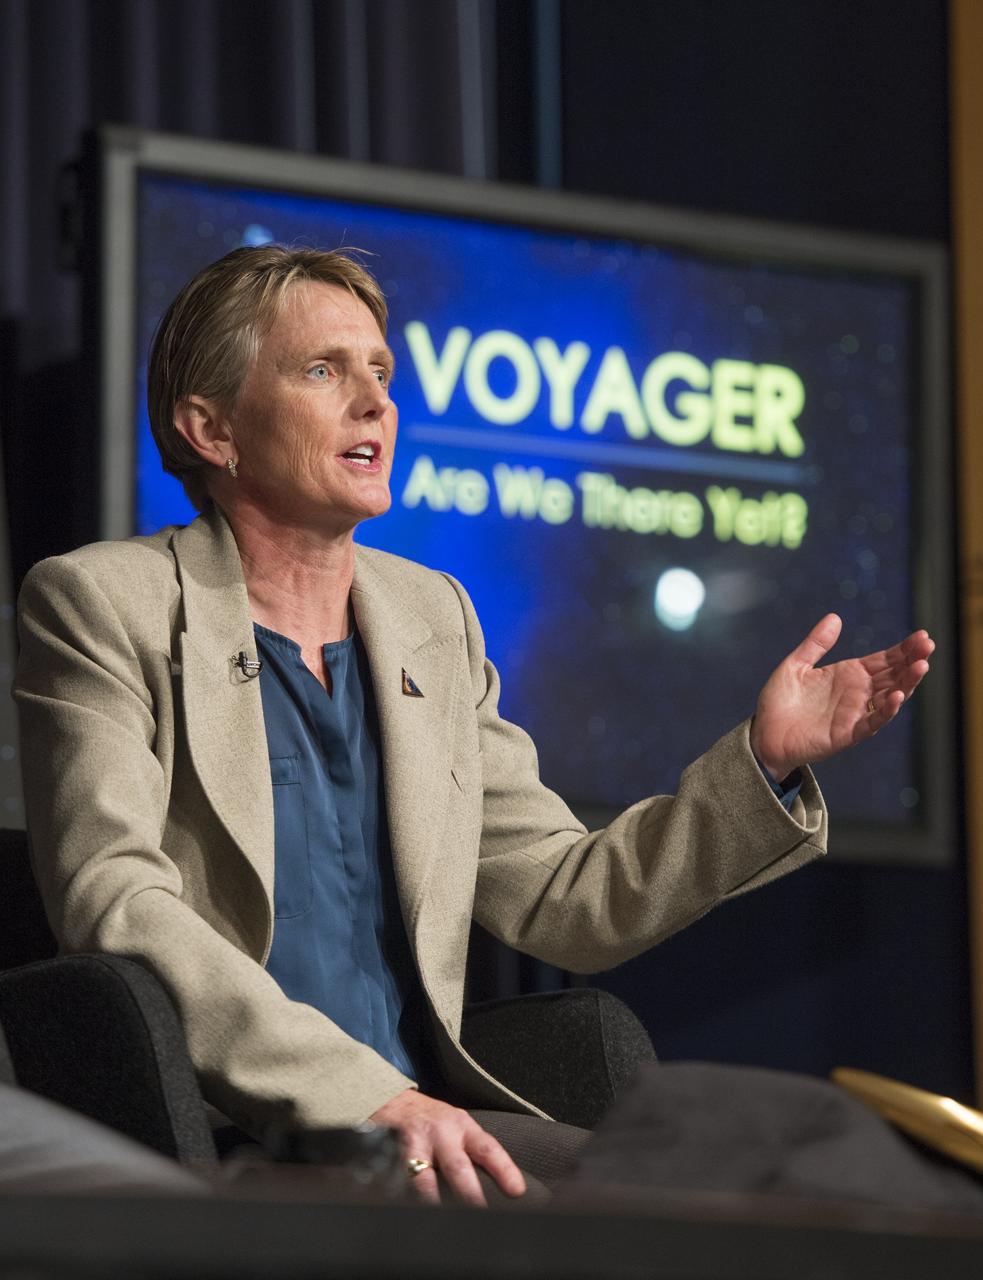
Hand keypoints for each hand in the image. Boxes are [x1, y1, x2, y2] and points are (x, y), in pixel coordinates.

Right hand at [369, 1089, 525, 1206]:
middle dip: (470, 1194)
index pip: (488, 1148)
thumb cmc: (433, 1121)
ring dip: (434, 1202)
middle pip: (458, 1167)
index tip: (517, 1191)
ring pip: (424, 1179)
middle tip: (481, 1215)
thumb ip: (474, 1150)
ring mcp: (415, 1145)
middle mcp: (440, 1134)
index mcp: (462, 1127)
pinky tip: (412, 1213)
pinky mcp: (392, 1155)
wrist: (393, 1101)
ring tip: (443, 1222)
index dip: (503, 1169)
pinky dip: (406, 1200)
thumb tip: (503, 1186)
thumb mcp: (457, 1126)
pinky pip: (399, 1182)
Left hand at [749, 613, 933, 781]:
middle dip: (912, 661)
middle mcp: (857, 694)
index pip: (883, 660)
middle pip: (893, 675)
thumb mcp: (795, 666)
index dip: (903, 649)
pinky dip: (887, 710)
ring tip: (921, 666)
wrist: (763, 734)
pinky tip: (898, 696)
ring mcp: (855, 714)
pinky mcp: (847, 734)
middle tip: (928, 645)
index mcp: (848, 675)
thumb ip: (815, 644)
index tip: (921, 636)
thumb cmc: (779, 702)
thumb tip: (835, 617)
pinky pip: (872, 721)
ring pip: (890, 697)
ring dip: (907, 683)